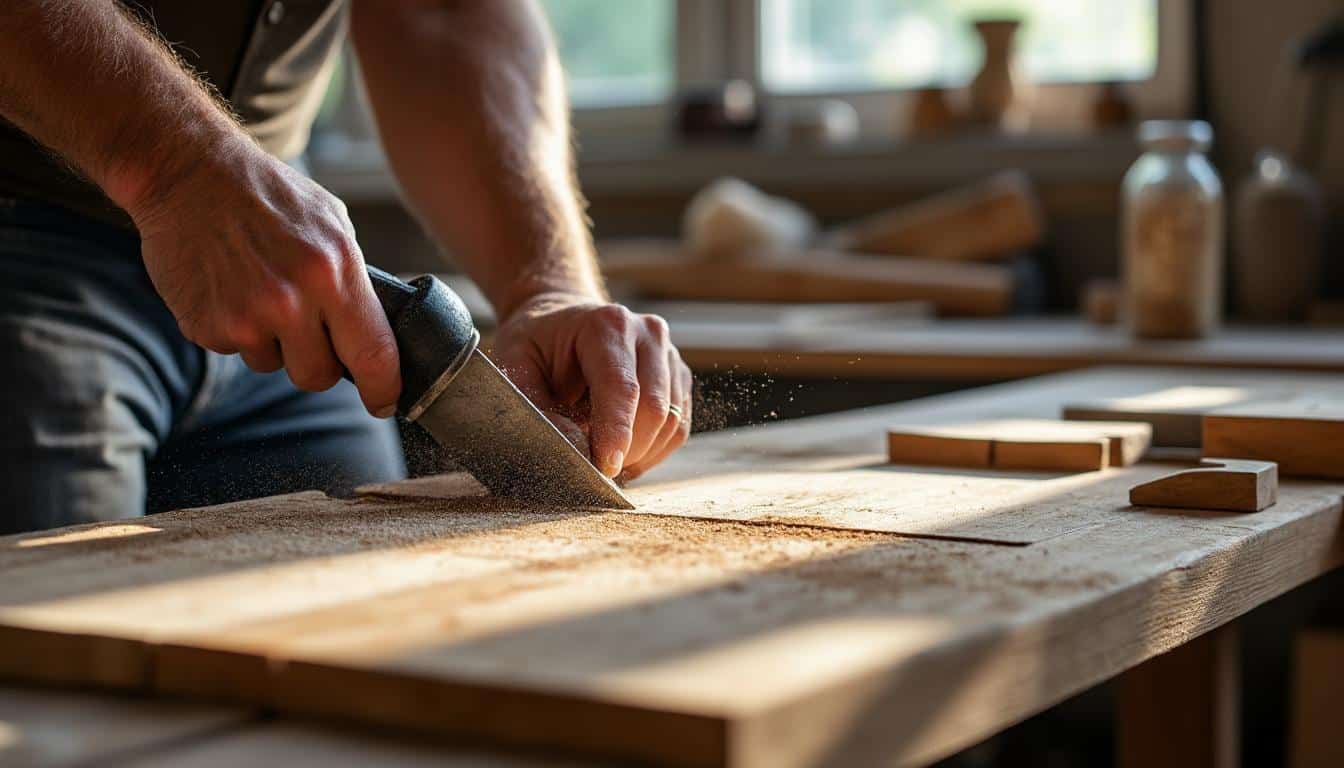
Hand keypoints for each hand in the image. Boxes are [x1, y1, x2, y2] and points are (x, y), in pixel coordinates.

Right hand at [128, 139, 400, 416]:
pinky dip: (235, 328)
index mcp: (333, 271)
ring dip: (273, 342)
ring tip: (260, 289)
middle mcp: (291, 300)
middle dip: (319, 362)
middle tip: (306, 327)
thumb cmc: (268, 195)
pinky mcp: (206, 327)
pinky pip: (235, 351)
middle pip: (321, 377)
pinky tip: (230, 287)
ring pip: (275, 366)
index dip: (384, 389)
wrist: (188, 172)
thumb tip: (376, 332)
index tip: (386, 403)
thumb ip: (352, 280)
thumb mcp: (332, 224)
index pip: (373, 354)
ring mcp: (246, 317)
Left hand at [493, 293, 691, 480]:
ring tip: (606, 461)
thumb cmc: (536, 344)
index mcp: (607, 325)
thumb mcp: (516, 368)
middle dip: (629, 450)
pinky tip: (625, 454)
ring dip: (642, 454)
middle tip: (598, 471)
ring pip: (672, 422)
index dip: (616, 432)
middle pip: (655, 408)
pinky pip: (678, 427)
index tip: (606, 468)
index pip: (622, 387)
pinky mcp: (677, 377)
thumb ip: (538, 409)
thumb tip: (575, 449)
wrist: (561, 320)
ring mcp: (669, 354)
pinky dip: (653, 451)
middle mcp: (647, 333)